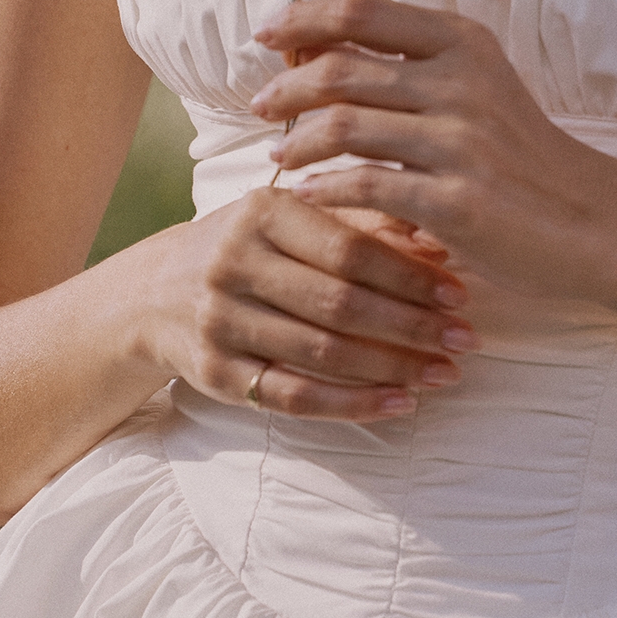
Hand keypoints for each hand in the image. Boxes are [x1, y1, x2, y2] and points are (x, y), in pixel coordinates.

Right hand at [135, 187, 475, 420]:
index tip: (459, 293)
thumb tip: (441, 241)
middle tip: (465, 339)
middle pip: (340, 303)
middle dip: (412, 325)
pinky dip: (352, 404)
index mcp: (260, 213)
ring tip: (444, 373)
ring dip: (393, 367)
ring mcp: (220, 321)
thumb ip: (361, 223)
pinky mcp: (215, 373)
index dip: (409, 275)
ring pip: (322, 353)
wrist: (151, 294)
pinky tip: (399, 403)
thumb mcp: (291, 219)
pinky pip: (294, 395)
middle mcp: (234, 264)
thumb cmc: (247, 248)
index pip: (349, 248)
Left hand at [251, 0, 616, 297]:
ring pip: (344, 126)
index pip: (360, 10)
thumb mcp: (479, 88)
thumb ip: (412, 67)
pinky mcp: (457, 201)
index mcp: (463, 43)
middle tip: (260, 106)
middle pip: (340, 67)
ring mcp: (461, 142)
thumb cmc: (523, 156)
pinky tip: (307, 196)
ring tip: (279, 157)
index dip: (302, 18)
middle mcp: (461, 82)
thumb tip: (317, 50)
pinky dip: (325, 190)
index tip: (267, 37)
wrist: (593, 221)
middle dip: (286, 88)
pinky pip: (366, 187)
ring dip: (297, 142)